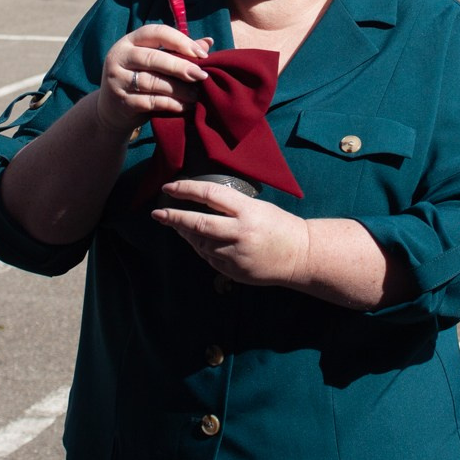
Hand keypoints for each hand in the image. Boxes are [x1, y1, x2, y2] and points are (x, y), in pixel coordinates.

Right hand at [95, 22, 211, 136]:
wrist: (111, 112)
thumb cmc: (139, 80)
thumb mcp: (154, 62)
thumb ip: (178, 52)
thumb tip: (208, 42)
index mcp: (129, 41)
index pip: (156, 32)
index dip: (180, 41)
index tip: (202, 54)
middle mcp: (119, 57)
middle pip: (153, 58)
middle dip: (181, 66)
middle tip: (202, 75)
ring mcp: (117, 80)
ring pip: (153, 81)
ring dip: (179, 89)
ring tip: (197, 94)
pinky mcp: (122, 102)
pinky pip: (151, 101)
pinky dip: (172, 104)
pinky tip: (185, 106)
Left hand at [152, 180, 311, 286]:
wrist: (301, 255)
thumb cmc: (279, 225)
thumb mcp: (257, 206)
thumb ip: (231, 206)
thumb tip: (198, 203)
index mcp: (247, 210)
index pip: (209, 194)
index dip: (186, 189)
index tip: (169, 187)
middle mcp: (240, 232)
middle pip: (197, 223)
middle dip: (174, 217)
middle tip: (158, 213)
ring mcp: (236, 254)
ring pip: (200, 243)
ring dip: (187, 234)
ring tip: (180, 226)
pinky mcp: (235, 271)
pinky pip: (210, 258)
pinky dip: (202, 248)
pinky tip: (202, 242)